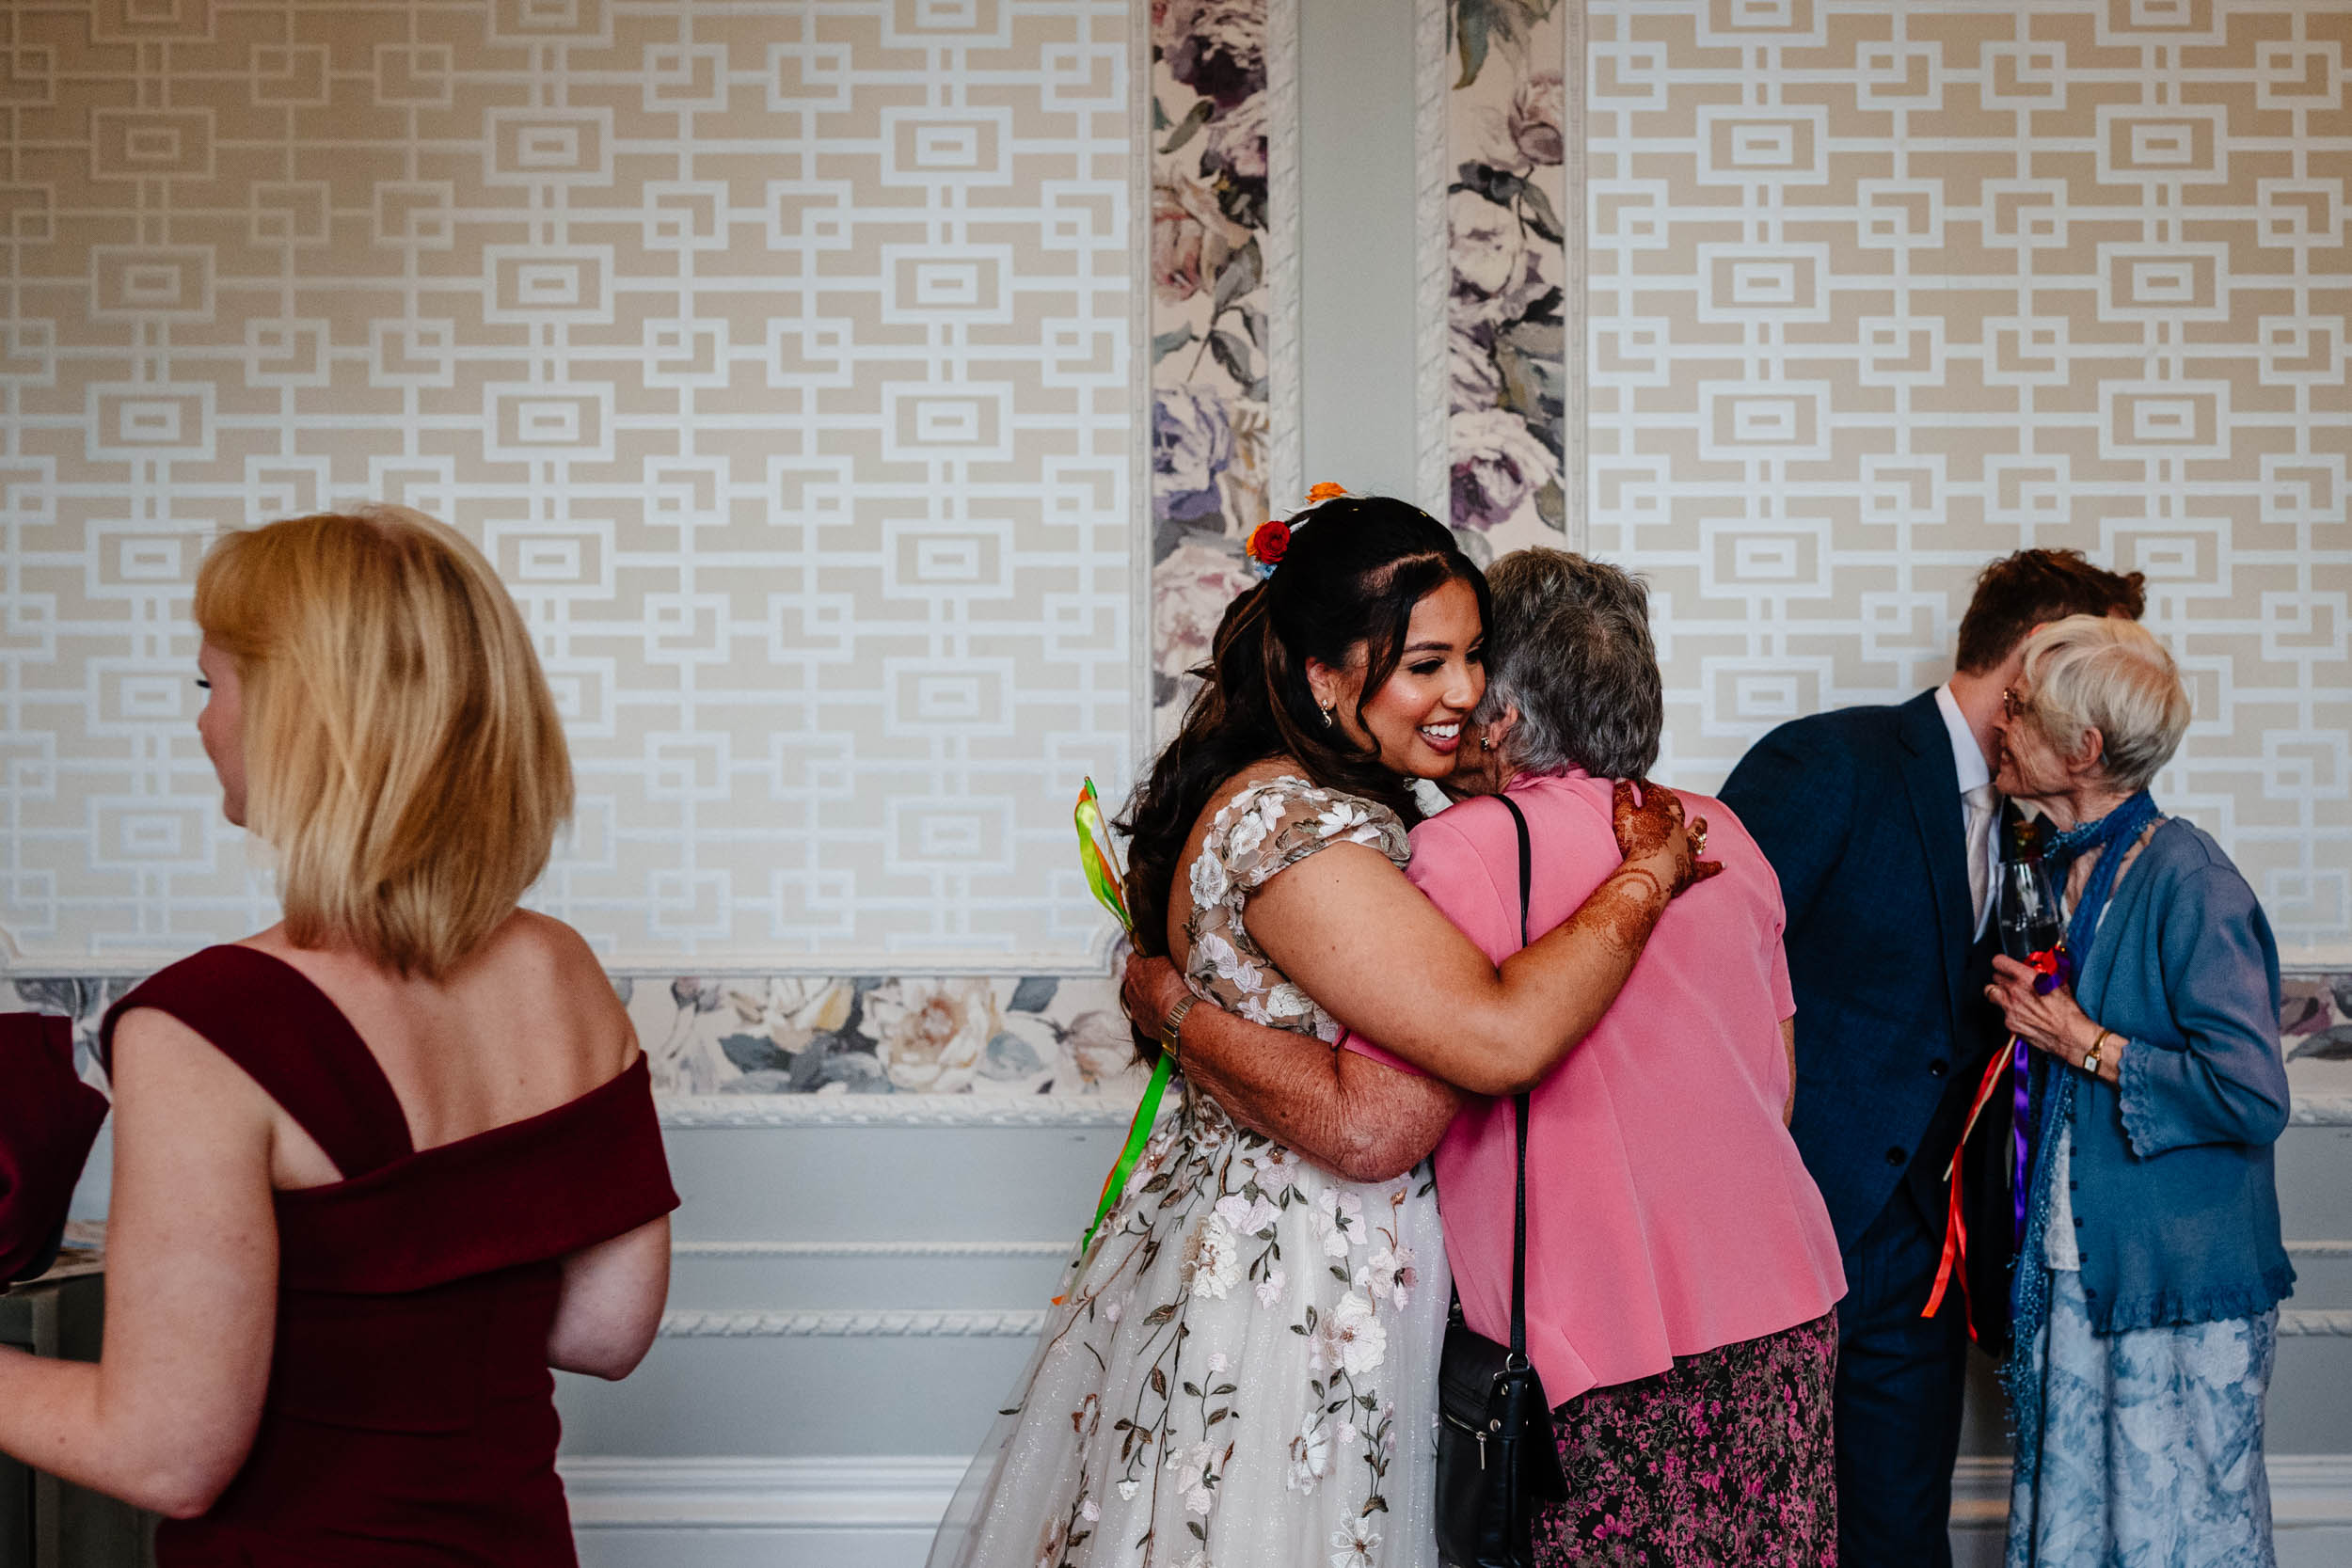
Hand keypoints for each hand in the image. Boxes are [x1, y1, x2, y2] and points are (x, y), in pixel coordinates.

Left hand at [1119, 948, 1191, 1037]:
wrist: (1181, 1015)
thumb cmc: (1176, 987)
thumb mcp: (1170, 960)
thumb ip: (1160, 957)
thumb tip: (1161, 954)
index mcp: (1134, 969)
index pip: (1134, 958)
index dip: (1146, 960)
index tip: (1155, 962)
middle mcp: (1130, 989)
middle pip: (1136, 981)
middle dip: (1147, 980)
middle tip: (1165, 981)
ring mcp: (1135, 1008)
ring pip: (1140, 1000)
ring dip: (1151, 998)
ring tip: (1169, 999)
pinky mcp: (1142, 1025)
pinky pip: (1147, 1016)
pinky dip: (1155, 1014)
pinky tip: (1169, 1013)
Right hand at [1612, 778, 1723, 895]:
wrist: (1652, 871)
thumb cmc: (1636, 843)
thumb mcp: (1623, 815)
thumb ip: (1622, 796)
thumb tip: (1622, 779)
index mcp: (1660, 812)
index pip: (1654, 793)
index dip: (1647, 786)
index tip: (1640, 780)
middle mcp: (1677, 826)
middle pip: (1677, 809)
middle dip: (1672, 800)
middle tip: (1669, 793)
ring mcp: (1686, 847)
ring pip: (1696, 832)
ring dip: (1700, 825)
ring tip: (1702, 818)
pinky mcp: (1691, 869)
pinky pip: (1705, 867)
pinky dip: (1714, 866)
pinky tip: (1723, 865)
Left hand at [1985, 955, 2111, 1079]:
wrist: (2071, 1036)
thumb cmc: (2068, 1011)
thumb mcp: (2059, 984)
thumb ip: (2043, 974)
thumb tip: (2040, 971)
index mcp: (2026, 978)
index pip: (1999, 961)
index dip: (2002, 963)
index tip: (2004, 965)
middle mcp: (2014, 992)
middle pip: (1994, 978)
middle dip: (2003, 978)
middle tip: (2012, 982)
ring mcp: (2010, 1008)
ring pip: (1992, 994)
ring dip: (1999, 993)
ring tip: (2011, 996)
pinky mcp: (2010, 1023)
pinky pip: (2002, 1013)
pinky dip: (2009, 1012)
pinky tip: (2022, 1014)